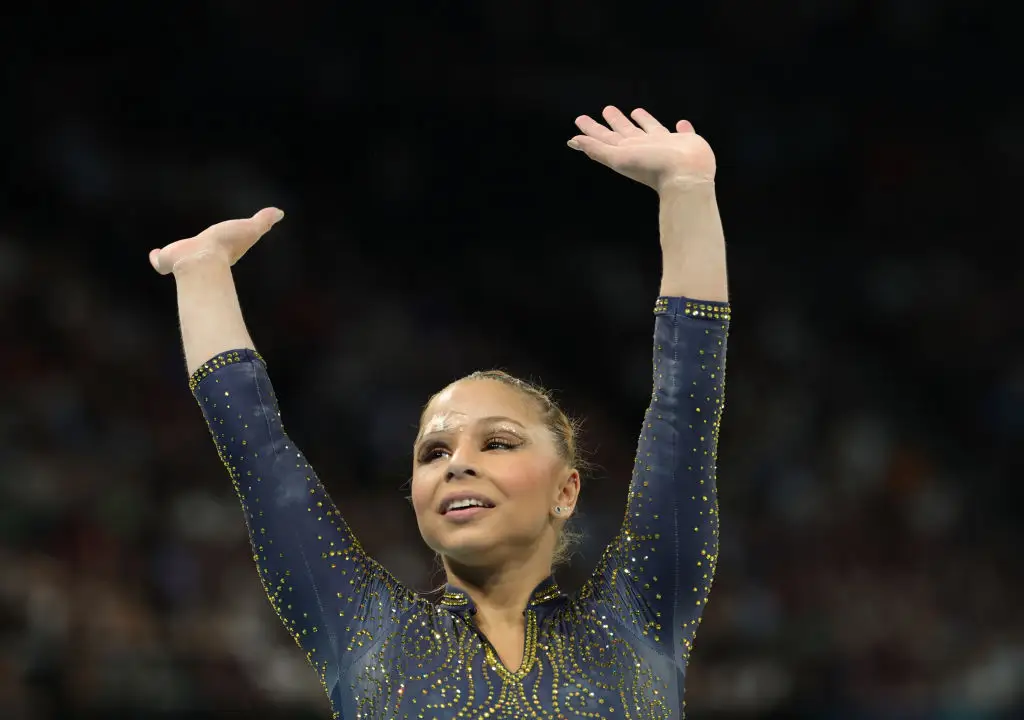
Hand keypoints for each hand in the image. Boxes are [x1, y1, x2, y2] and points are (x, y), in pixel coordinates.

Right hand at [149, 207, 283, 274]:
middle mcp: (202, 255)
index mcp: (221, 248)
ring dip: (175, 255)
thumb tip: (279, 213)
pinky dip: (157, 258)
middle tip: (197, 246)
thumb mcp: (250, 229)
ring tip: (168, 253)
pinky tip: (155, 255)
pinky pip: (161, 260)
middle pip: (199, 250)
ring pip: (179, 257)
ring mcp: (183, 259)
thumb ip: (262, 221)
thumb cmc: (226, 244)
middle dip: (198, 249)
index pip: (223, 243)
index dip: (224, 240)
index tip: (223, 238)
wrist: (202, 259)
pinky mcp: (167, 261)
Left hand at [568, 106, 714, 191]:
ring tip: (636, 111)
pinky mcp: (686, 142)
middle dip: (615, 121)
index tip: (580, 119)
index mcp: (627, 150)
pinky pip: (682, 132)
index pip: (604, 137)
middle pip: (625, 131)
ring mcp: (665, 145)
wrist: (685, 174)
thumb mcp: (618, 157)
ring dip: (644, 120)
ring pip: (651, 129)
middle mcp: (644, 147)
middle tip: (607, 109)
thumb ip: (597, 149)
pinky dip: (682, 128)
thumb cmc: (652, 166)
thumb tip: (573, 140)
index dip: (591, 129)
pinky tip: (681, 124)